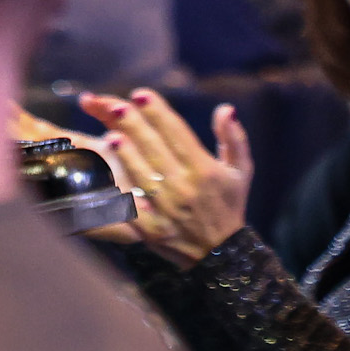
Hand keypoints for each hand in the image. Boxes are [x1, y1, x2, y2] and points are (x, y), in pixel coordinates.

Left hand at [83, 91, 249, 264]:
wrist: (223, 256)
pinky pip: (134, 209)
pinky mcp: (154, 231)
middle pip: (156, 150)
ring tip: (112, 135)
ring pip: (143, 175)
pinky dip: (121, 193)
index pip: (177, 133)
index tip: (140, 94)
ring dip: (127, 154)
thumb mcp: (241, 171)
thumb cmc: (229, 205)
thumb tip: (225, 108)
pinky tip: (108, 178)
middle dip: (136, 125)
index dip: (158, 112)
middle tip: (119, 106)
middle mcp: (187, 188)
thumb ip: (233, 138)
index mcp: (205, 170)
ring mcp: (169, 210)